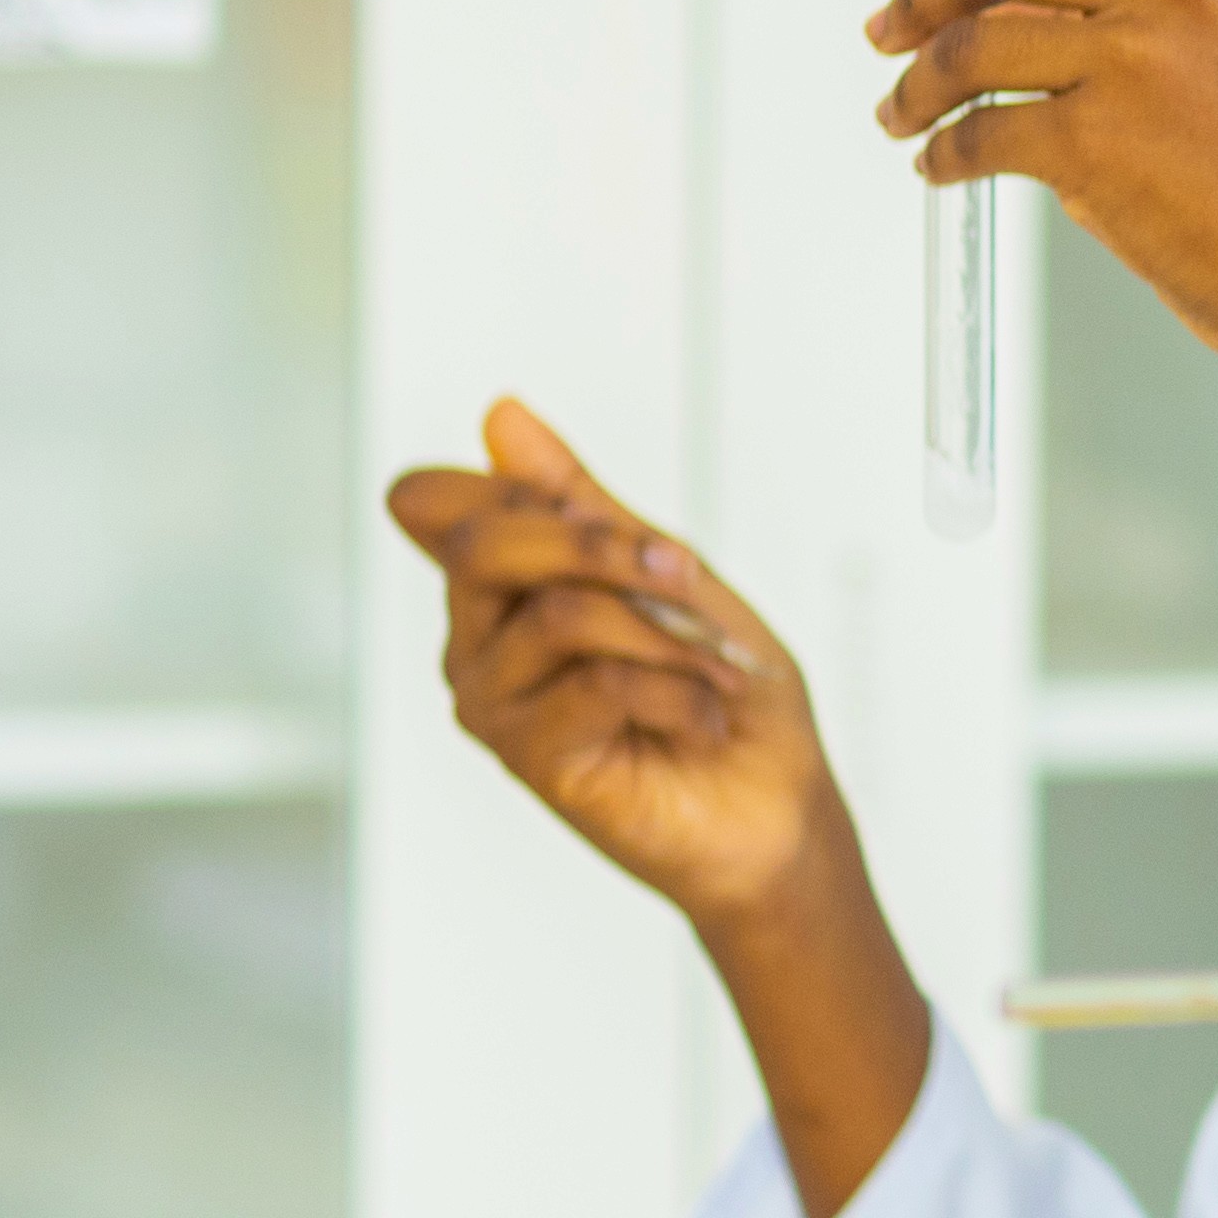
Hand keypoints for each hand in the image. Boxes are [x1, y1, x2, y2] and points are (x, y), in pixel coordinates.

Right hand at [385, 397, 837, 928]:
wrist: (774, 803)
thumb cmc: (724, 688)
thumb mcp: (670, 573)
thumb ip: (583, 502)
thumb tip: (501, 414)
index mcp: (501, 586)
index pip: (442, 505)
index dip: (525, 492)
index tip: (625, 526)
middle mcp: (476, 640)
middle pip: (485, 542)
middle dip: (606, 545)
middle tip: (688, 574)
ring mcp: (493, 701)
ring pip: (561, 615)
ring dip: (667, 633)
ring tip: (720, 671)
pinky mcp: (530, 757)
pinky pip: (598, 684)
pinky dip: (678, 692)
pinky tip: (705, 721)